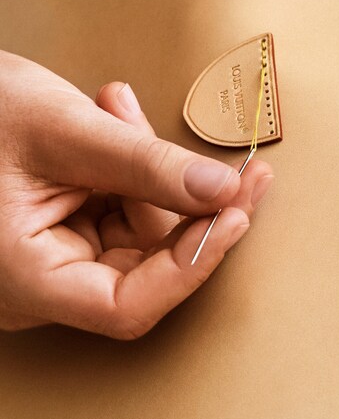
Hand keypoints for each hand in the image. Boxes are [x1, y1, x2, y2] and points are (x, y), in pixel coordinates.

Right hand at [0, 51, 272, 338]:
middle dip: (188, 207)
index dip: (190, 265)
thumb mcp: (63, 131)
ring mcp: (52, 254)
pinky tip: (113, 119)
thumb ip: (145, 165)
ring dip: (150, 171)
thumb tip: (220, 191)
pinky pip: (117, 208)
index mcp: (24, 277)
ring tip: (121, 112)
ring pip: (135, 230)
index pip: (126, 306)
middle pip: (143, 265)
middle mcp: (40, 279)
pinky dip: (130, 167)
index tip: (235, 217)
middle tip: (234, 169)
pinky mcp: (63, 228)